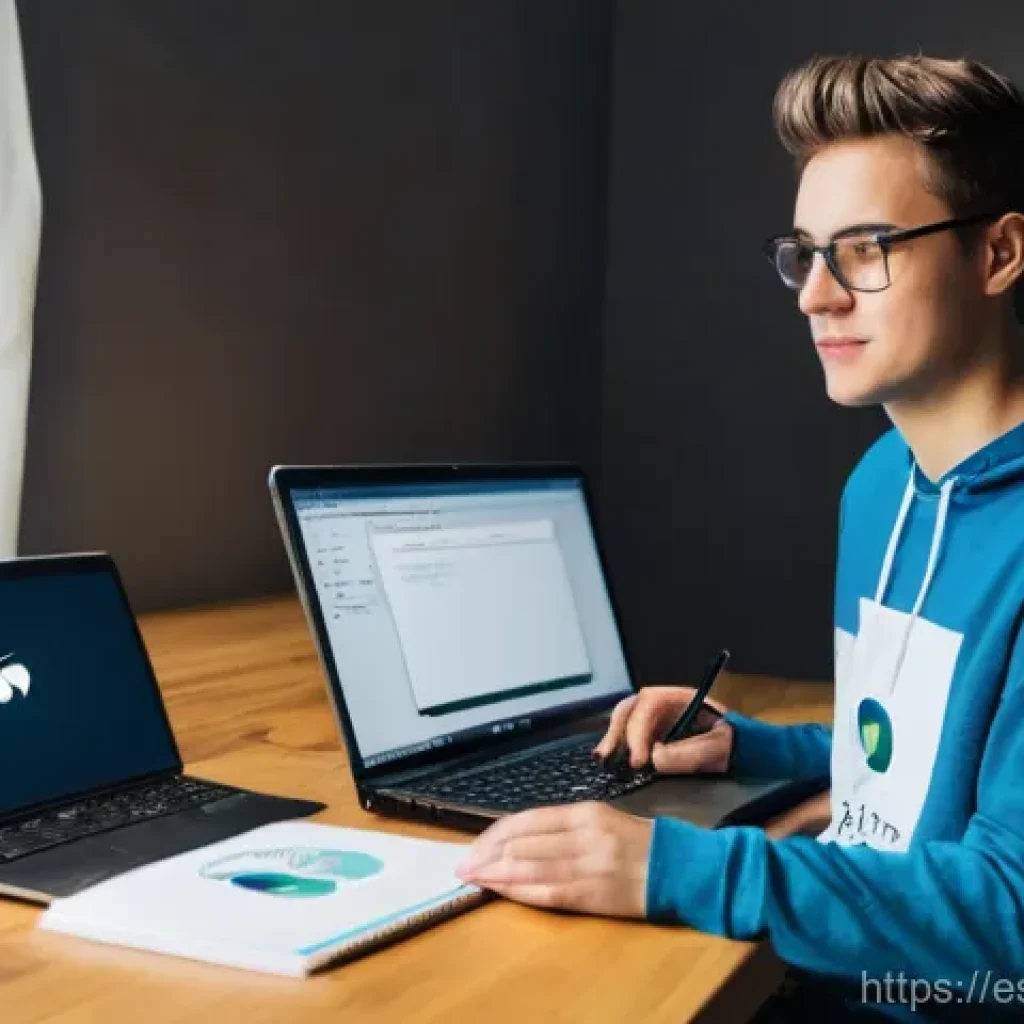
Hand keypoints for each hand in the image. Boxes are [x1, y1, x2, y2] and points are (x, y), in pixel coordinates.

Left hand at [456, 802, 652, 917]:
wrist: (680, 868)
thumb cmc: (640, 843)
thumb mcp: (603, 819)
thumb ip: (564, 826)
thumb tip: (520, 838)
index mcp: (584, 812)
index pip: (526, 820)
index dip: (494, 834)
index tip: (474, 845)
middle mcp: (582, 835)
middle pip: (521, 843)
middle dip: (486, 855)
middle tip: (462, 864)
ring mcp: (587, 864)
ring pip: (527, 866)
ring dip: (494, 873)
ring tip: (472, 877)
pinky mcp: (593, 893)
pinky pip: (545, 891)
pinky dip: (517, 891)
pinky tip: (499, 891)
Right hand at [592, 686, 733, 772]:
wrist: (744, 752)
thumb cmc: (733, 743)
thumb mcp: (719, 746)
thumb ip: (691, 752)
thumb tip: (655, 759)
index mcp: (679, 698)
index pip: (649, 703)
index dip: (638, 729)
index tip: (639, 759)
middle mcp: (663, 704)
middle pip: (630, 708)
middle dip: (617, 731)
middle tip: (609, 757)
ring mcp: (656, 719)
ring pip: (625, 720)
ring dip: (612, 738)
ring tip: (603, 759)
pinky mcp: (652, 735)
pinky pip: (628, 736)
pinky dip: (618, 747)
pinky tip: (610, 760)